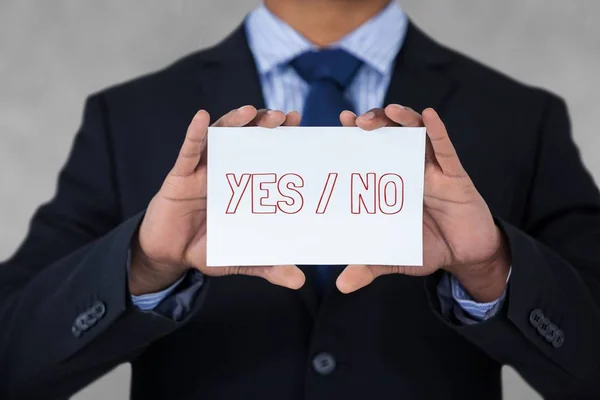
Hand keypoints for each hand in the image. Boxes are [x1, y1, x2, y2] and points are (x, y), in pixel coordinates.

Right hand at [129, 106, 304, 294]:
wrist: (170, 255)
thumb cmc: (207, 248)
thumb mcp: (241, 257)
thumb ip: (267, 265)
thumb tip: (299, 281)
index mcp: (244, 184)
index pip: (266, 154)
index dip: (282, 137)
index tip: (298, 123)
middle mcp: (226, 170)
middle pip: (247, 138)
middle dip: (264, 124)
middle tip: (282, 116)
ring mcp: (203, 170)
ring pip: (219, 137)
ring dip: (235, 121)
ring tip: (251, 112)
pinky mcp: (179, 176)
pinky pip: (188, 151)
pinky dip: (194, 134)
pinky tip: (201, 117)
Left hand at [336, 105, 510, 300]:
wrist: (466, 256)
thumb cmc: (428, 248)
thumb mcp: (395, 257)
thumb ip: (370, 266)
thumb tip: (342, 286)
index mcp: (392, 183)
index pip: (370, 151)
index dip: (355, 136)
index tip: (339, 123)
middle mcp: (409, 169)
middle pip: (390, 134)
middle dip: (374, 121)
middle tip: (356, 122)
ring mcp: (433, 170)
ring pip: (417, 133)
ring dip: (402, 118)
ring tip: (388, 111)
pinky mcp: (456, 176)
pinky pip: (446, 149)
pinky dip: (438, 131)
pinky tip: (429, 116)